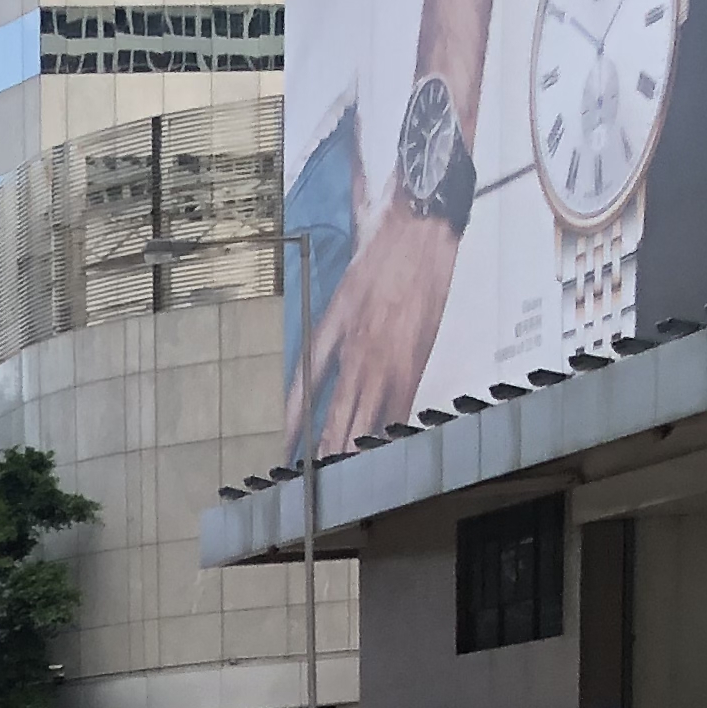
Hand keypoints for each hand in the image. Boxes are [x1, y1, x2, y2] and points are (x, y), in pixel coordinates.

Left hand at [297, 203, 459, 455]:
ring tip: (340, 479)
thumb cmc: (382, 252)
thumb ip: (326, 330)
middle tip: (310, 484)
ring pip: (367, 417)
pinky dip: (389, 431)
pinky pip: (401, 405)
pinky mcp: (419, 358)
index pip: (304, 388)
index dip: (292, 424)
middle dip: (323, 450)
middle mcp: (358, 349)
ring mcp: (390, 355)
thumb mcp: (341, 289)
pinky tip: (381, 450)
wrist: (424, 223)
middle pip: (335, 414)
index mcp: (333, 330)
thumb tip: (311, 369)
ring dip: (352, 449)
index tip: (282, 452)